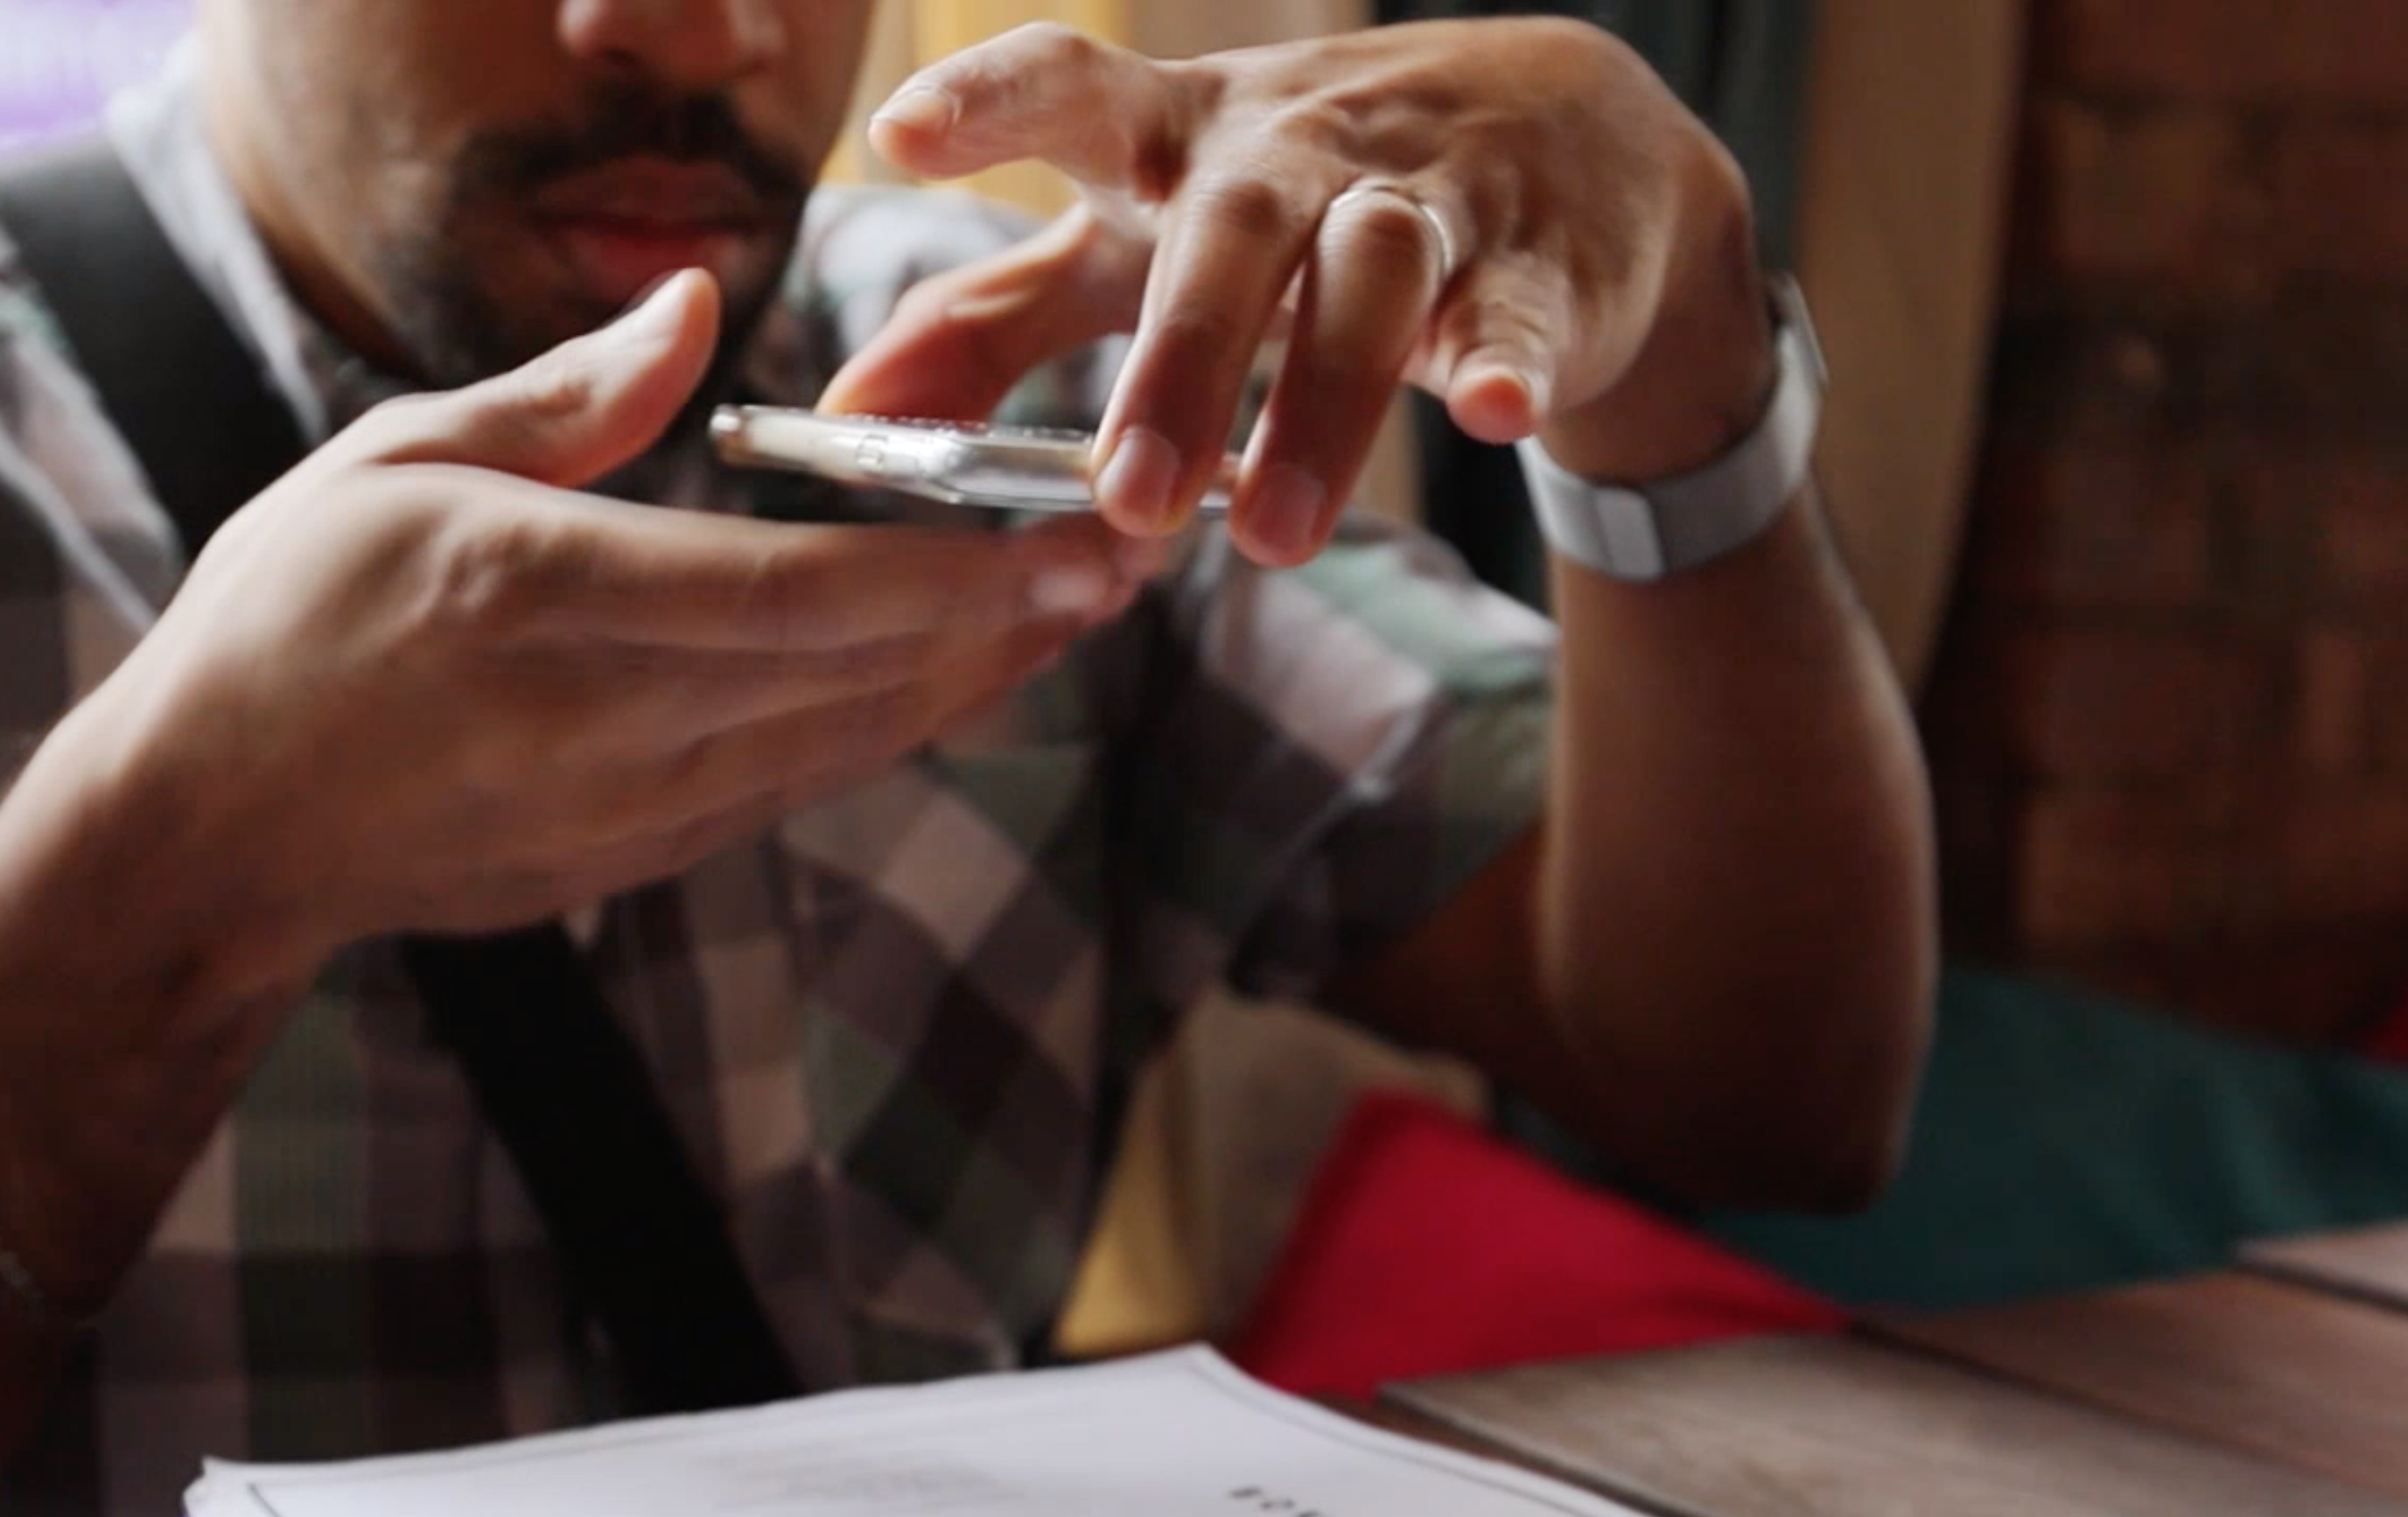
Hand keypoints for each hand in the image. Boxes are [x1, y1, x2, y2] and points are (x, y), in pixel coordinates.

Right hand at [58, 269, 1159, 967]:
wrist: (208, 837)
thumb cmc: (282, 621)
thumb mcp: (393, 465)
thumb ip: (566, 395)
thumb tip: (692, 297)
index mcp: (536, 596)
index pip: (794, 597)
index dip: (954, 580)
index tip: (1070, 542)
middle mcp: (600, 718)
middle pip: (859, 678)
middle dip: (1013, 622)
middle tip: (1135, 556)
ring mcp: (624, 808)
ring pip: (848, 743)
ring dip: (975, 678)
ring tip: (1080, 608)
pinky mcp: (631, 858)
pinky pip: (796, 784)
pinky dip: (890, 726)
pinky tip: (961, 675)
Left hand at [823, 19, 1779, 566]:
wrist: (1564, 140)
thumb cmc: (1292, 203)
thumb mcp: (1135, 236)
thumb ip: (993, 319)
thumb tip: (842, 420)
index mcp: (1178, 132)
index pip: (1075, 87)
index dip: (988, 102)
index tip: (902, 134)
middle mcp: (1296, 147)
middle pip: (1233, 232)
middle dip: (1182, 361)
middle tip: (1132, 496)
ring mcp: (1427, 196)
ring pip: (1375, 277)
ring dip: (1324, 404)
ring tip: (1275, 537)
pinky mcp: (1537, 263)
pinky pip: (1521, 311)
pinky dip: (1511, 359)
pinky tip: (1493, 413)